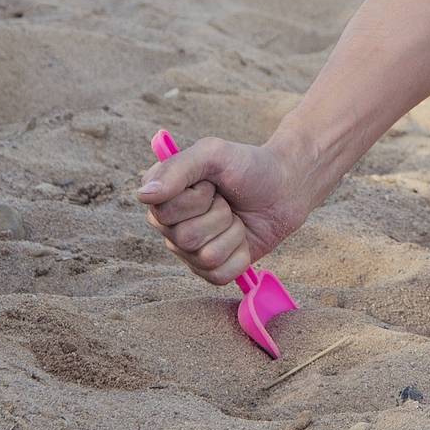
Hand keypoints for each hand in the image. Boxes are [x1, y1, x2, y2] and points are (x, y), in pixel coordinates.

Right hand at [135, 135, 310, 285]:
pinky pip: (219, 275)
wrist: (285, 186)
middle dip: (219, 214)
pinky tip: (243, 238)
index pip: (164, 212)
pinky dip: (240, 255)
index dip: (197, 198)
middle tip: (227, 200)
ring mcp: (189, 250)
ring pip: (206, 257)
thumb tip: (144, 195)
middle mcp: (169, 226)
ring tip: (237, 216)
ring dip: (233, 233)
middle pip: (186, 238)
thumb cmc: (247, 166)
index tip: (211, 183)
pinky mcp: (211, 269)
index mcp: (162, 197)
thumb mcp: (214, 153)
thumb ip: (178, 167)